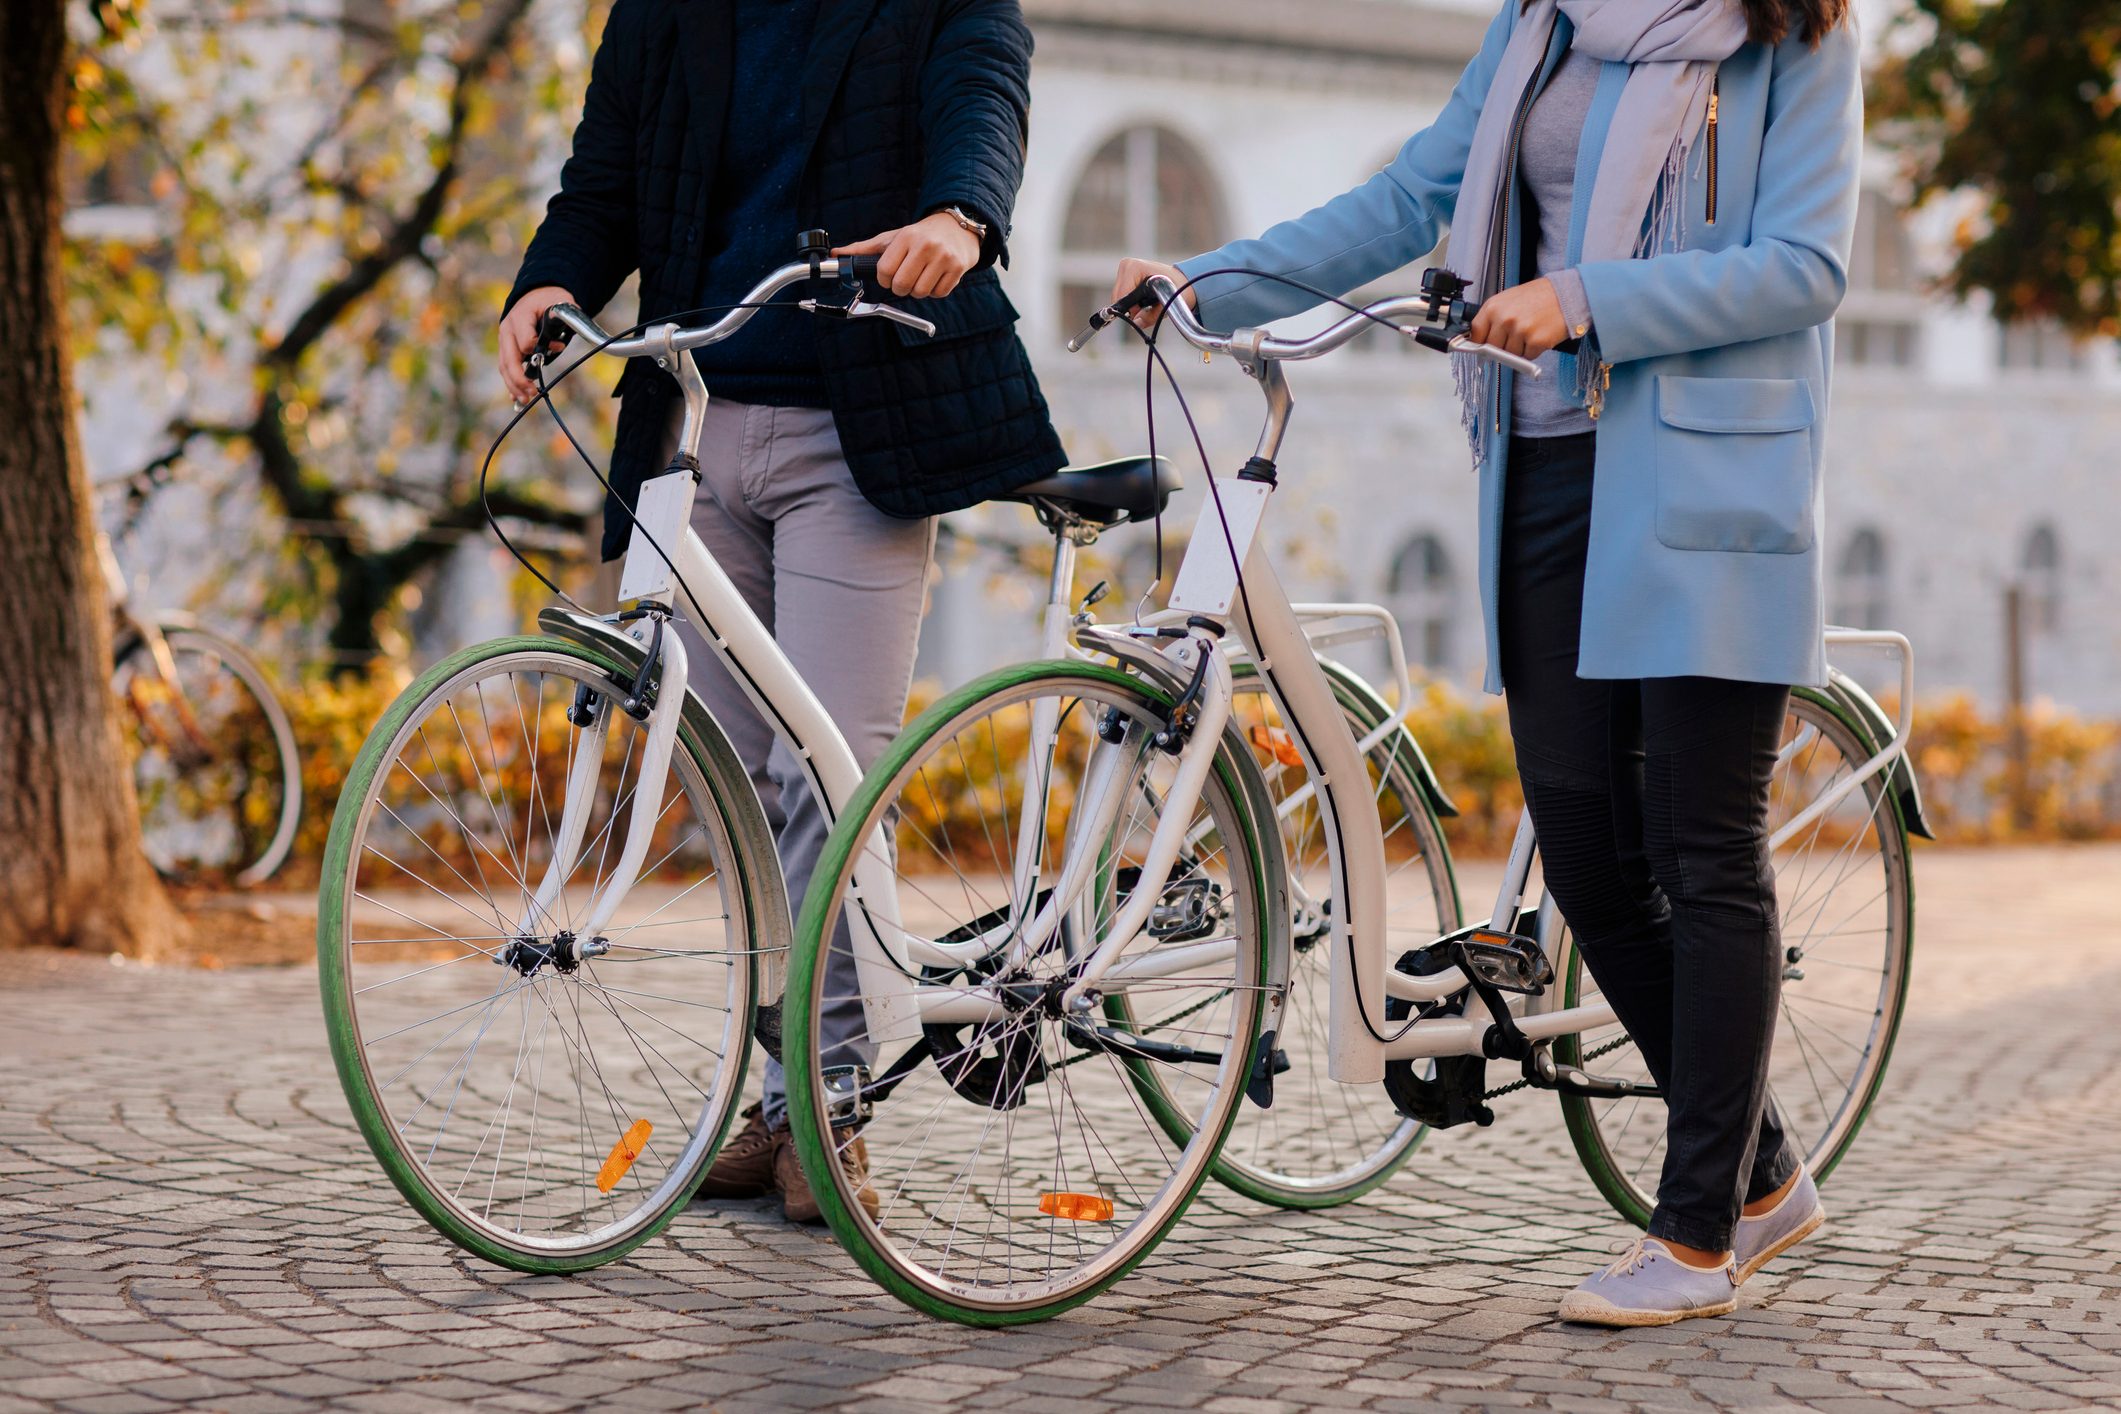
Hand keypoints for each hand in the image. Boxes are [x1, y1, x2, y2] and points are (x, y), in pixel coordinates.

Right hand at [499, 286, 575, 404]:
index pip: (526, 342)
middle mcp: (507, 329)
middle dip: (520, 379)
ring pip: (504, 366)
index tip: (559, 346)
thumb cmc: (549, 300)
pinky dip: (511, 383)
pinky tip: (516, 398)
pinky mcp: (506, 347)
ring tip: (525, 401)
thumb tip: (559, 343)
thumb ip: (562, 320)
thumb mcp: (559, 303)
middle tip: (533, 394)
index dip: (543, 349)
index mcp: (520, 317)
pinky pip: (506, 367)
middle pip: (509, 359)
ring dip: (514, 386)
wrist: (536, 295)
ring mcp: (505, 339)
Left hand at [836, 211, 981, 298]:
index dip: (884, 279)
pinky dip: (934, 291)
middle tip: (904, 280)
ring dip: (917, 291)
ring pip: (921, 292)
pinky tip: (934, 278)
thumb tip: (837, 255)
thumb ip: (865, 249)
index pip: (885, 270)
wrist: (957, 226)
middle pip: (902, 284)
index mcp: (906, 237)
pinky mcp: (958, 268)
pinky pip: (939, 293)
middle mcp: (925, 246)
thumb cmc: (920, 235)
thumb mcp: (892, 238)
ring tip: (921, 277)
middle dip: (900, 288)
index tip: (889, 275)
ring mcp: (944, 257)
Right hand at [1108, 258, 1193, 329]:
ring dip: (1131, 305)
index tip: (1141, 313)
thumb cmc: (1178, 288)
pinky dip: (1131, 301)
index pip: (1121, 296)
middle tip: (1147, 309)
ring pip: (1118, 297)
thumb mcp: (1167, 305)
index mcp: (1135, 268)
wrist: (1182, 281)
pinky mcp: (1124, 275)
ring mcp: (1125, 269)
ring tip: (1147, 302)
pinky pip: (1121, 295)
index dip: (1130, 309)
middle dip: (1130, 308)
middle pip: (1117, 297)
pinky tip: (1143, 299)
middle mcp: (1127, 265)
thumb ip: (1150, 316)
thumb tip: (1136, 323)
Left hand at [1467, 278, 1568, 360]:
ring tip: (1530, 331)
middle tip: (1515, 336)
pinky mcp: (1536, 341)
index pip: (1475, 334)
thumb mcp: (1509, 300)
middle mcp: (1505, 319)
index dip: (1479, 344)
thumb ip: (1493, 318)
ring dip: (1520, 348)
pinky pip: (1527, 357)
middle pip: (1492, 348)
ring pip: (1510, 355)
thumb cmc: (1539, 296)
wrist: (1568, 293)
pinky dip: (1533, 350)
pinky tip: (1539, 335)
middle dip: (1502, 347)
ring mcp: (1520, 331)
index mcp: (1493, 307)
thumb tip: (1480, 340)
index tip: (1482, 348)